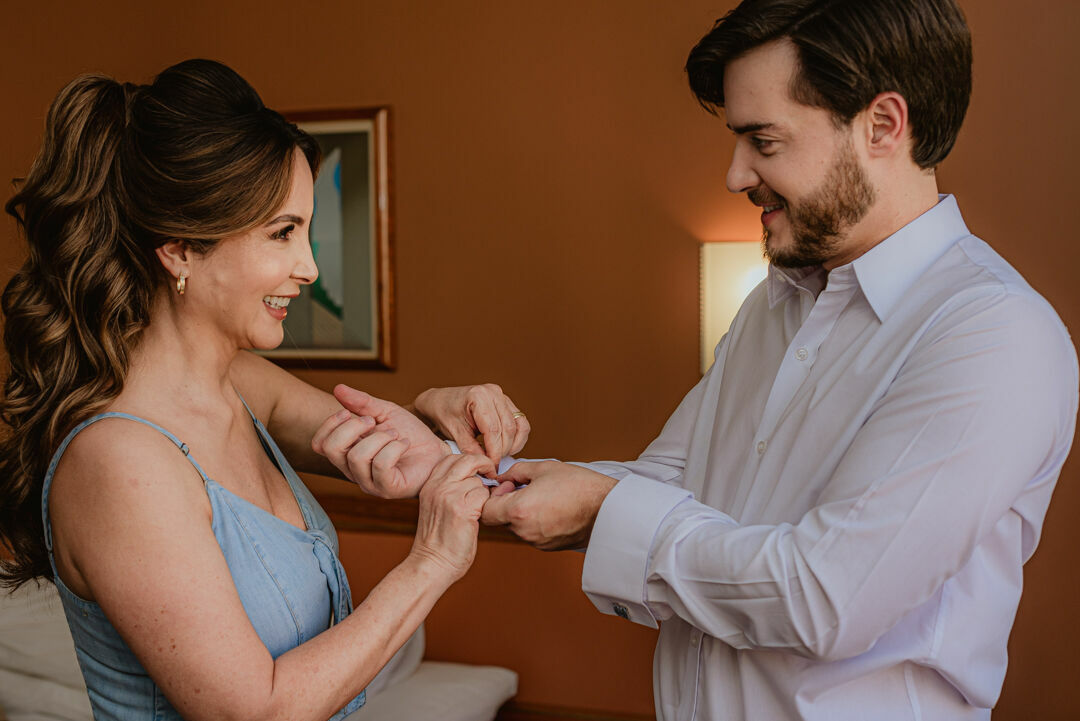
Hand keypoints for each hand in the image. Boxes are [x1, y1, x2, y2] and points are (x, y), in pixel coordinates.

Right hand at [311, 384, 449, 497]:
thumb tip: (338, 388)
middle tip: (374, 422)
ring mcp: (369, 482)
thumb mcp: (385, 412)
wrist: (437, 452)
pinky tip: (403, 445)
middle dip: (353, 427)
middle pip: (332, 449)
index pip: (319, 444)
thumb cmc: (409, 434)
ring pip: (357, 457)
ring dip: (380, 437)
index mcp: (348, 452)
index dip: (330, 424)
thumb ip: (361, 402)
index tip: (349, 412)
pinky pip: (381, 466)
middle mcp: (353, 470)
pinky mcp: (387, 489)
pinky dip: (394, 448)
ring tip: (395, 434)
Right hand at [410, 453, 494, 581]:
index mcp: (429, 485)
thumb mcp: (435, 508)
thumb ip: (450, 489)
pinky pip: (484, 495)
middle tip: (491, 476)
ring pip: (478, 480)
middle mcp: (437, 487)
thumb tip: (478, 478)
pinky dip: (487, 505)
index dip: (470, 462)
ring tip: (478, 509)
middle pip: (467, 460)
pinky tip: (480, 517)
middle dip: (483, 466)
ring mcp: (449, 496)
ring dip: (485, 493)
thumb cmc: (437, 541)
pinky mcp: (462, 509)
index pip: (452, 458)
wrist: (430, 565)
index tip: (479, 472)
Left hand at [413, 384, 530, 465]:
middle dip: (503, 450)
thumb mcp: (454, 433)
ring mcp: (502, 396)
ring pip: (519, 425)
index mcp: (478, 396)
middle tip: (495, 464)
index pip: (493, 429)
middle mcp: (493, 392)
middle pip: (508, 428)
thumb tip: (487, 464)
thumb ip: (471, 449)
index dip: (494, 451)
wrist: (441, 402)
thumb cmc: (445, 414)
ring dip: (513, 445)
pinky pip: (521, 422)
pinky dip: (517, 437)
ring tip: (500, 456)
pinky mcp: (506, 402)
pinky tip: (507, 448)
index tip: (492, 467)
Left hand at [480, 461, 616, 550]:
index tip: (506, 485)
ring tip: (543, 496)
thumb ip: (516, 471)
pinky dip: (534, 521)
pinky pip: (530, 533)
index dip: (490, 496)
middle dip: (506, 503)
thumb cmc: (580, 487)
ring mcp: (536, 542)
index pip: (485, 510)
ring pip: (515, 526)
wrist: (609, 510)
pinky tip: (552, 508)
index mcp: (518, 510)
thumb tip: (503, 476)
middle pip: (499, 519)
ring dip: (520, 512)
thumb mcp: (544, 468)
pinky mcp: (547, 547)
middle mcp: (524, 531)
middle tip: (525, 487)